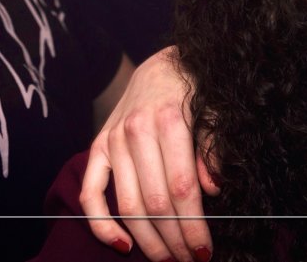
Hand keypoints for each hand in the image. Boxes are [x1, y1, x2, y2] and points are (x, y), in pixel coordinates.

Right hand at [80, 46, 218, 261]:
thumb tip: (213, 188)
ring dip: (148, 240)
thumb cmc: (196, 89)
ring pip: (127, 204)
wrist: (163, 64)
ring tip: (168, 260)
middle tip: (190, 261)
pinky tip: (123, 246)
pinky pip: (91, 195)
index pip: (181, 187)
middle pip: (154, 201)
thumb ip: (213, 146)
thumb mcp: (214, 108)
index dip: (194, 224)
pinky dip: (102, 225)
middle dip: (174, 239)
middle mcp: (136, 131)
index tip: (206, 250)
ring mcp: (112, 141)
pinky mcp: (97, 148)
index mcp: (169, 120)